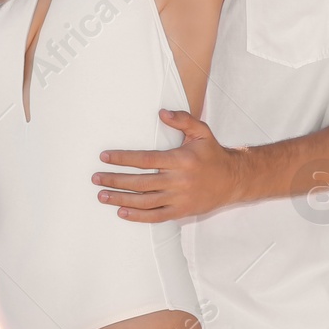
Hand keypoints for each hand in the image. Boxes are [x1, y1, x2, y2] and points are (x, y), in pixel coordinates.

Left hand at [92, 109, 249, 221]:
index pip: (145, 160)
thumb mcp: (202, 132)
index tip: (104, 157)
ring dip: (121, 199)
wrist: (234, 180)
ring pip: (145, 202)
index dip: (123, 158)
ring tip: (101, 195)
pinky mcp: (182, 212)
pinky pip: (156, 216)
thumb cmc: (212, 153)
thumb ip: (182, 120)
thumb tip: (161, 112)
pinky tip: (121, 211)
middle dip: (115, 180)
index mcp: (180, 160)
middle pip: (140, 183)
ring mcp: (180, 199)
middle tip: (95, 178)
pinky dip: (138, 216)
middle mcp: (179, 181)